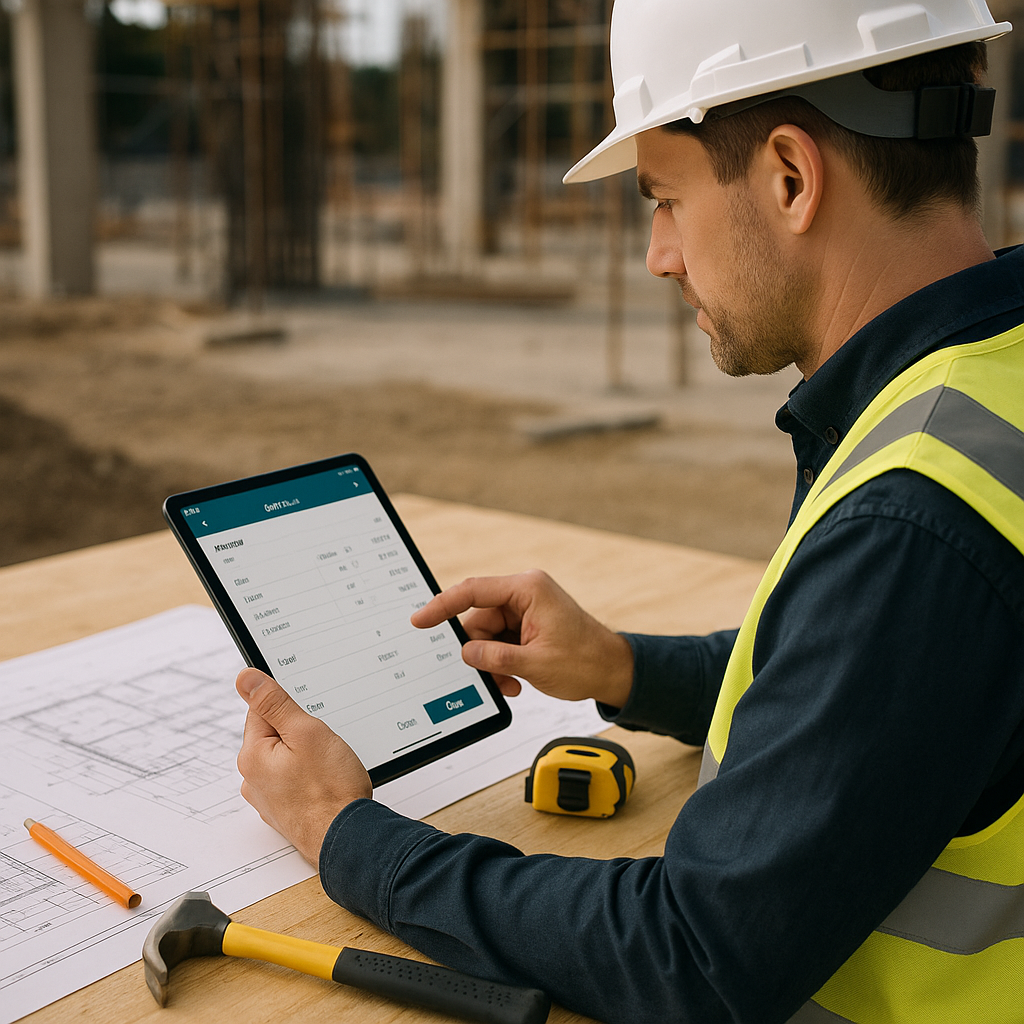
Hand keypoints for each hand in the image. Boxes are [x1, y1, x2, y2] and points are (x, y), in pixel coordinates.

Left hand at [235, 668, 371, 864]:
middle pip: (275, 734)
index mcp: (252, 755)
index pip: (262, 710)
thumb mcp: (305, 732)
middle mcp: (252, 779)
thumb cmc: (331, 789)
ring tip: (328, 767)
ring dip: (306, 756)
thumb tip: (245, 678)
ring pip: (287, 758)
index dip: (292, 710)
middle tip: (324, 746)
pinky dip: (310, 777)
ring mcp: (268, 798)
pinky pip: (294, 780)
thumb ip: (274, 702)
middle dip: (301, 734)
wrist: (347, 838)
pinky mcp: (284, 810)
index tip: (310, 721)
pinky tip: (326, 783)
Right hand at [411, 570, 633, 707]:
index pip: (473, 591)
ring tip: (511, 681)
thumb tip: (465, 652)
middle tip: (489, 675)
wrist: (613, 672)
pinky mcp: (528, 624)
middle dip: (479, 651)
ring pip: (487, 634)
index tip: (421, 620)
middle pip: (479, 619)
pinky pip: (500, 642)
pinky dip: (502, 662)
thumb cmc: (587, 661)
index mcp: (528, 589)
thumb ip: (494, 657)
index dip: (442, 606)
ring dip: (492, 662)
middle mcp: (525, 593)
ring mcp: (526, 609)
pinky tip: (515, 679)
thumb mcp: (534, 664)